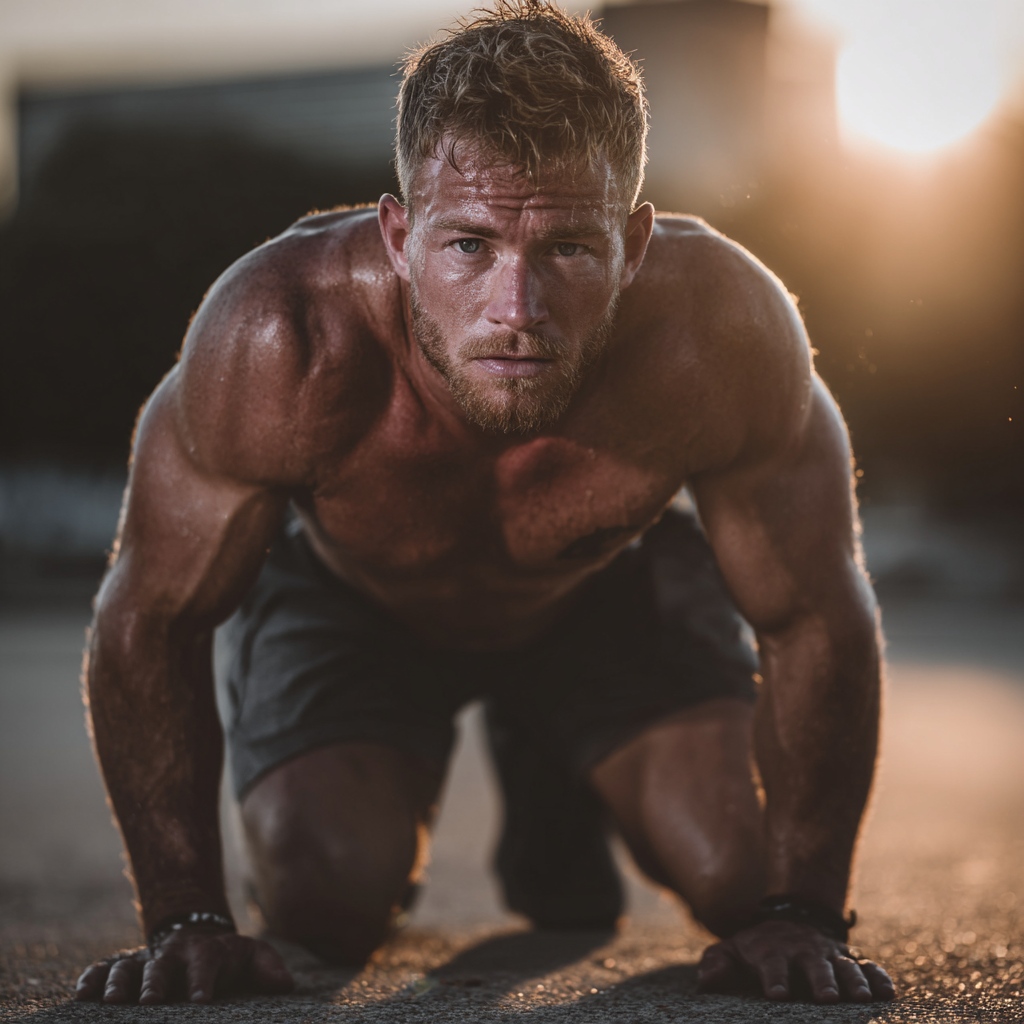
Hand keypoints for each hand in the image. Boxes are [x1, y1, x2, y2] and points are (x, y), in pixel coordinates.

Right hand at [74, 926, 294, 1003]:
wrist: (197, 936)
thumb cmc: (229, 956)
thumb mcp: (253, 955)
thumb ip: (269, 967)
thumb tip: (286, 984)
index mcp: (206, 952)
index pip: (206, 962)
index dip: (203, 980)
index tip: (201, 1001)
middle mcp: (173, 954)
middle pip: (163, 964)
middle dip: (156, 982)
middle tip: (150, 1002)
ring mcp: (146, 959)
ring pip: (129, 966)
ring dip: (121, 982)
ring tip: (115, 1003)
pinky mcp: (124, 966)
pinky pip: (103, 969)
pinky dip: (92, 979)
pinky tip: (82, 996)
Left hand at [697, 920, 894, 1002]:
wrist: (786, 921)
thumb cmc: (754, 948)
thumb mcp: (730, 951)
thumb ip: (717, 964)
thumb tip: (706, 982)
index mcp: (772, 951)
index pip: (772, 964)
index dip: (774, 978)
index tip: (777, 995)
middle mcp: (804, 952)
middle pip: (814, 965)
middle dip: (821, 980)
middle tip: (828, 997)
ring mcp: (830, 955)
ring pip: (846, 966)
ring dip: (854, 981)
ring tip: (861, 998)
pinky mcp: (852, 960)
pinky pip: (870, 967)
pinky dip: (879, 978)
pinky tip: (887, 993)